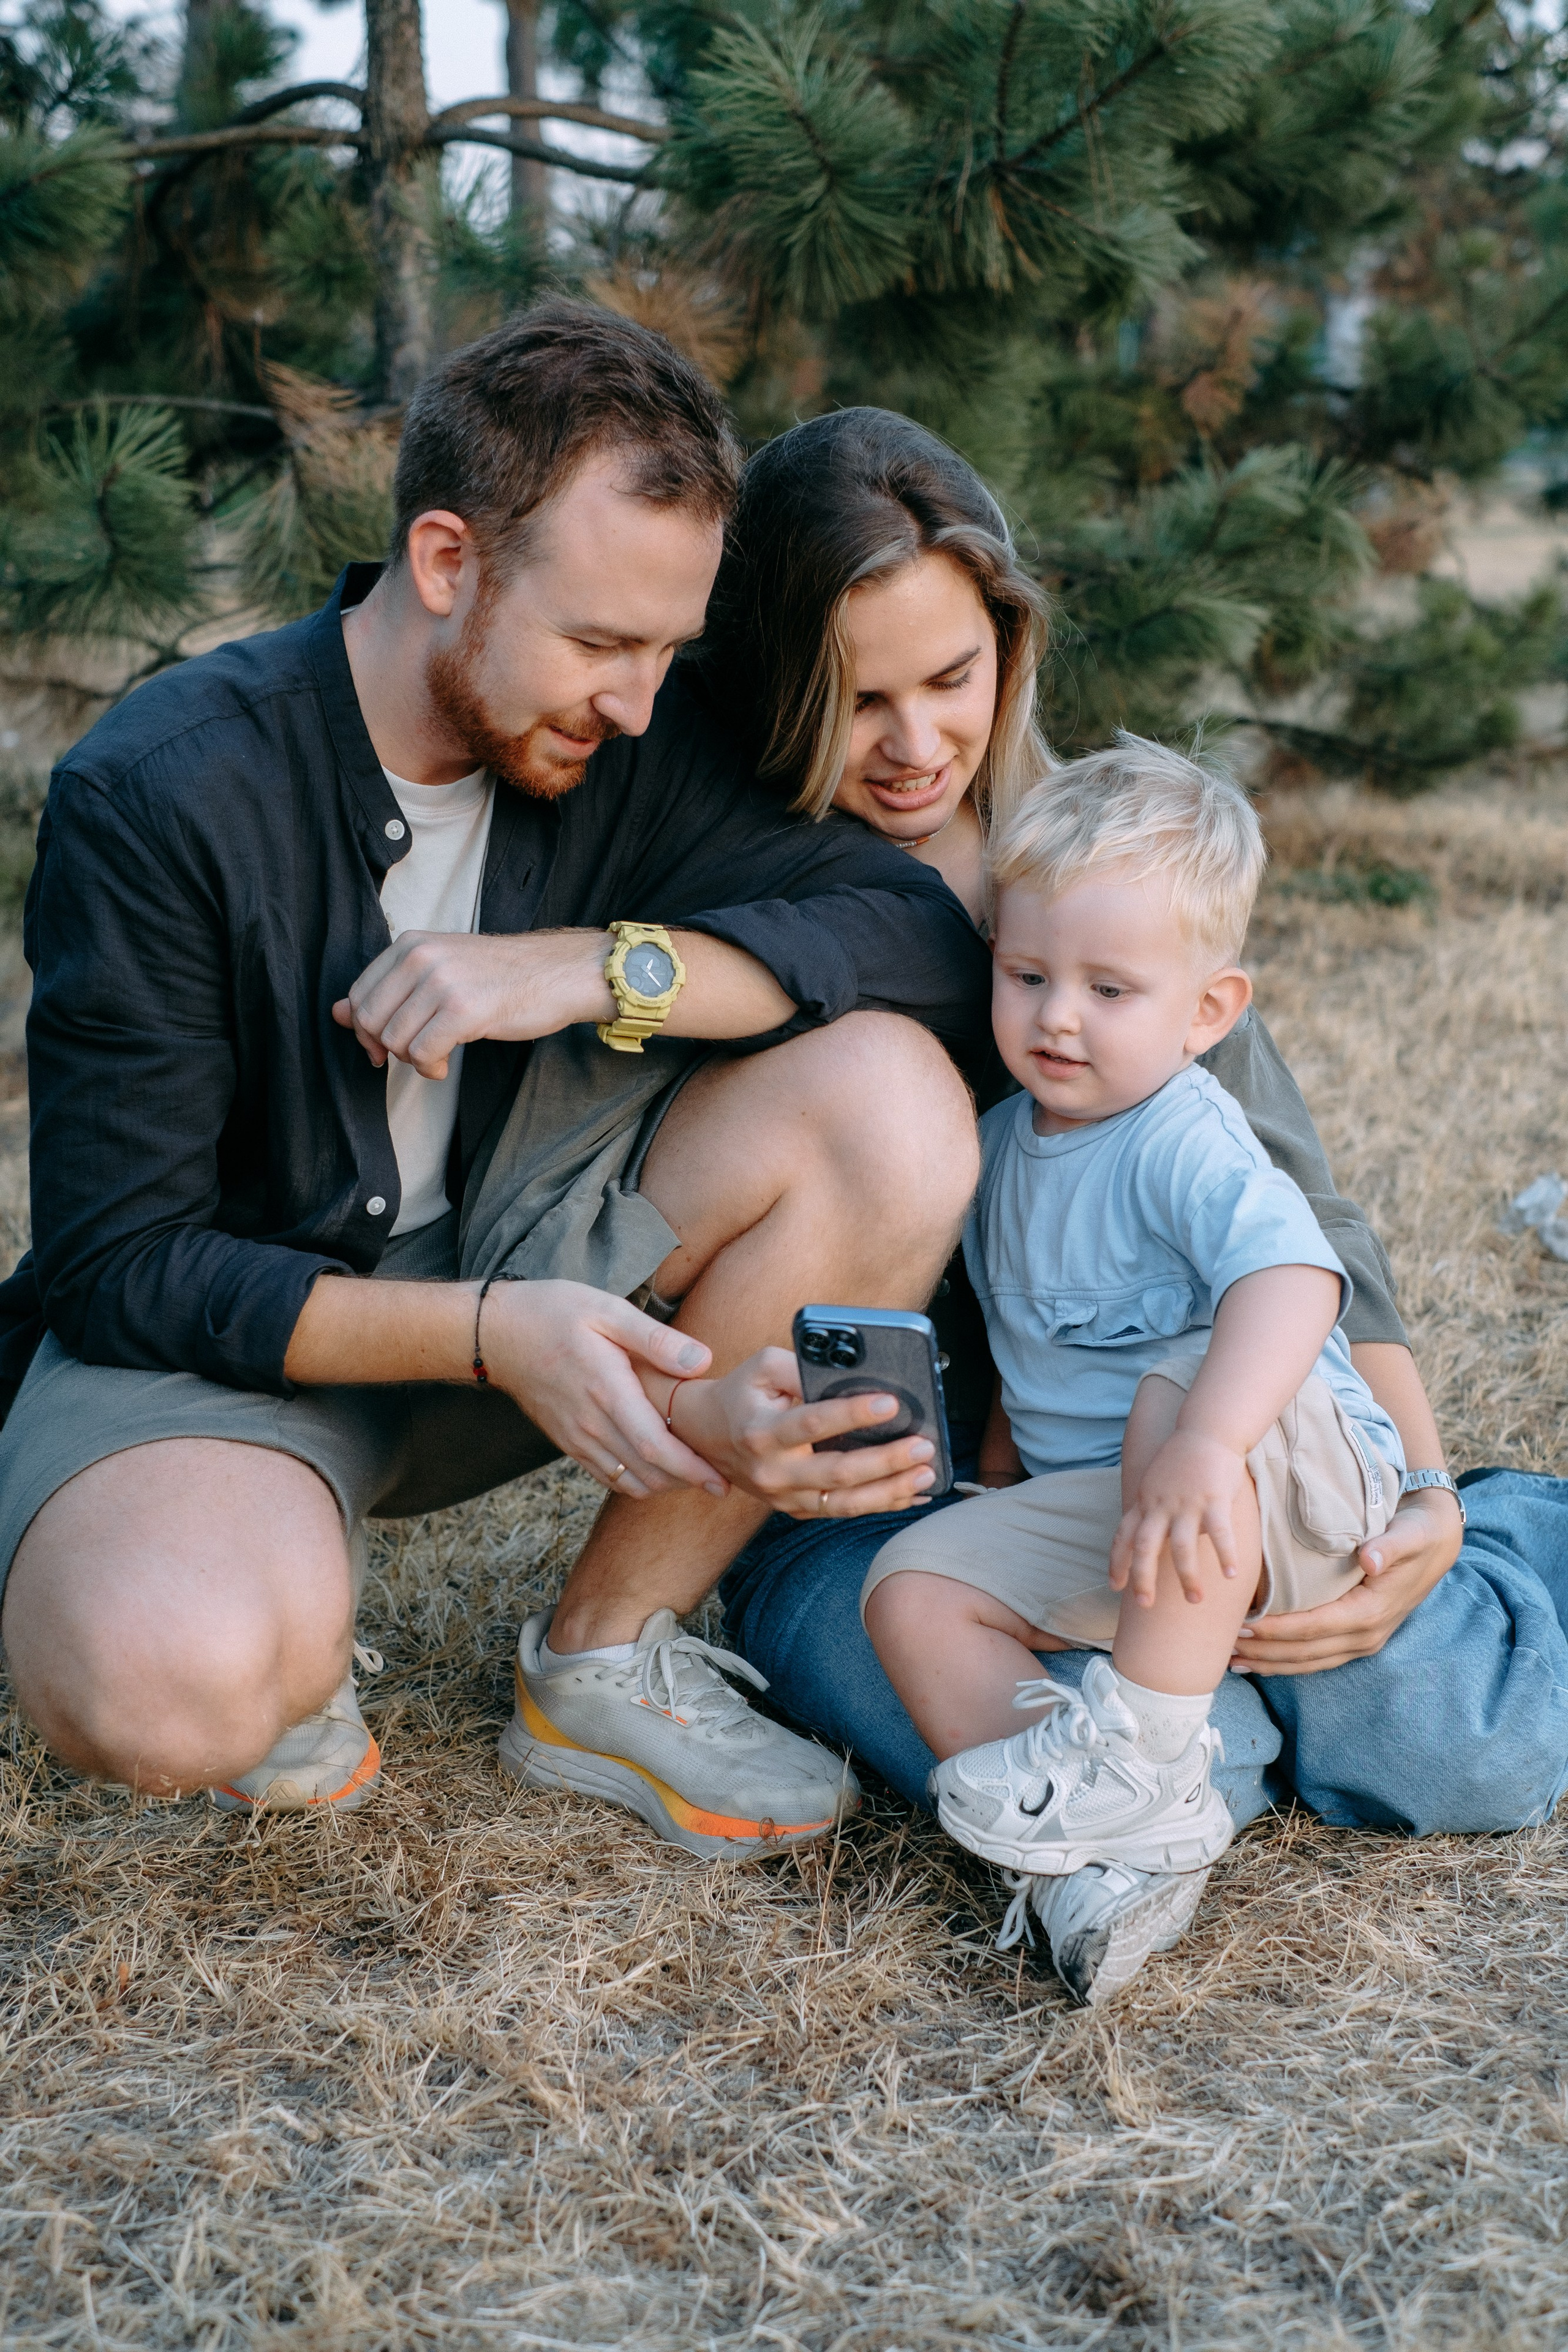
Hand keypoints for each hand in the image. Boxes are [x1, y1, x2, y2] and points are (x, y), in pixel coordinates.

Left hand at [333, 930, 610, 1078]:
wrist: (557, 972)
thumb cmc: (501, 975)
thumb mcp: (440, 969)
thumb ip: (389, 988)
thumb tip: (336, 1013)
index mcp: (411, 943)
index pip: (359, 995)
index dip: (365, 1030)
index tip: (382, 1046)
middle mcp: (421, 957)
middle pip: (370, 1021)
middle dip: (386, 1048)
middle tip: (414, 1053)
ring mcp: (442, 982)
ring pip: (395, 1041)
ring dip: (414, 1060)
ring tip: (438, 1054)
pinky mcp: (464, 1010)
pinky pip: (423, 1054)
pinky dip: (431, 1069)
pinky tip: (446, 1064)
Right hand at [479, 1280, 725, 1498]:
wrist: (497, 1334)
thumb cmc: (554, 1313)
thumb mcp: (607, 1310)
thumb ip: (655, 1339)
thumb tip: (701, 1361)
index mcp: (607, 1392)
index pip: (655, 1447)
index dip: (691, 1469)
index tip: (720, 1481)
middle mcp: (591, 1424)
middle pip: (646, 1473)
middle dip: (687, 1483)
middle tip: (721, 1483)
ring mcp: (576, 1438)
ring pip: (627, 1481)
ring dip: (663, 1485)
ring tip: (694, 1475)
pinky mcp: (567, 1442)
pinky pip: (606, 1476)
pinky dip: (635, 1482)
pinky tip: (656, 1469)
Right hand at [671, 1347, 938, 1517]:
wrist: (703, 1435)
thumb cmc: (742, 1394)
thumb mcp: (764, 1366)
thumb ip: (803, 1367)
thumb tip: (851, 1375)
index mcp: (762, 1432)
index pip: (813, 1423)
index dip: (854, 1414)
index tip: (890, 1404)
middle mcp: (773, 1471)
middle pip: (837, 1472)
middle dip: (886, 1461)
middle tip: (923, 1446)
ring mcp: (783, 1497)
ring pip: (845, 1503)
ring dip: (891, 1491)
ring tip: (926, 1475)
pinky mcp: (794, 1509)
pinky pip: (842, 1512)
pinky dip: (880, 1504)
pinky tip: (911, 1495)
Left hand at [1110, 1429, 1248, 1606]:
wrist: (1206, 1430)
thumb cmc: (1182, 1460)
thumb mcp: (1155, 1482)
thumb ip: (1150, 1509)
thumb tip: (1147, 1539)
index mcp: (1145, 1502)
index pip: (1123, 1536)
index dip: (1117, 1562)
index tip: (1115, 1587)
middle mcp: (1161, 1505)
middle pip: (1145, 1547)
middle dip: (1142, 1579)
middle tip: (1144, 1605)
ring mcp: (1187, 1502)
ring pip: (1181, 1547)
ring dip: (1187, 1577)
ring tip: (1195, 1600)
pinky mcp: (1213, 1498)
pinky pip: (1219, 1533)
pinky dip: (1224, 1555)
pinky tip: (1230, 1575)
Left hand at [1230, 1491, 1462, 1674]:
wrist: (1437, 1543)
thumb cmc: (1417, 1535)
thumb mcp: (1409, 1535)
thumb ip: (1389, 1547)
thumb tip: (1369, 1559)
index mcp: (1371, 1612)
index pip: (1314, 1627)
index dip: (1277, 1629)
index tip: (1243, 1624)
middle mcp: (1366, 1635)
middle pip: (1304, 1652)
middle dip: (1263, 1651)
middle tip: (1222, 1643)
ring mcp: (1363, 1642)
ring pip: (1307, 1662)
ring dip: (1269, 1663)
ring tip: (1230, 1659)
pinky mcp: (1357, 1639)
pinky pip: (1316, 1659)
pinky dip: (1285, 1662)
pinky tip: (1257, 1661)